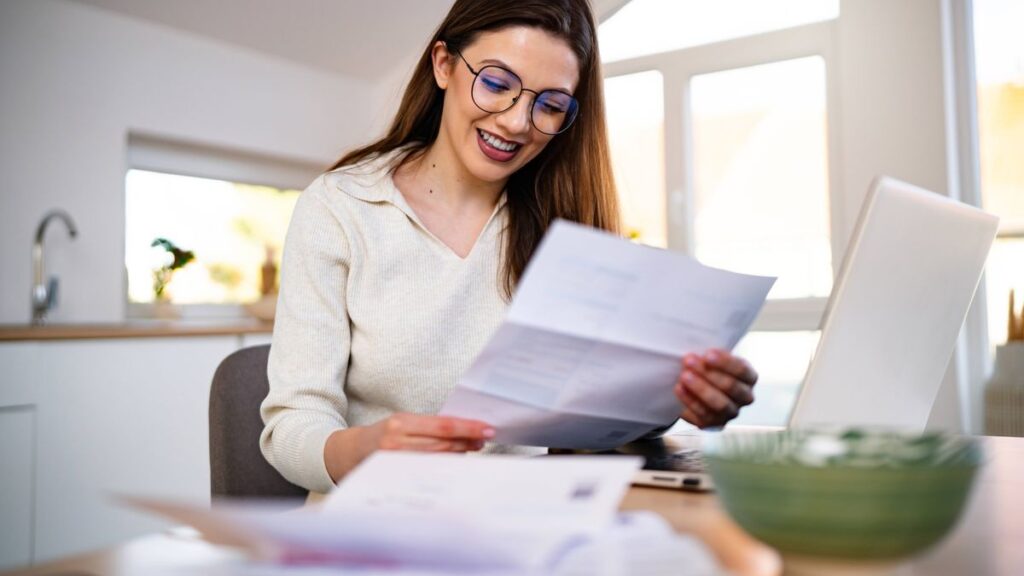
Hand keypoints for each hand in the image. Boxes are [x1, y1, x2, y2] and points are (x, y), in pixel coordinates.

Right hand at [325, 413, 494, 481]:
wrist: (349, 453)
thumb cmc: (382, 436)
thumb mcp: (402, 423)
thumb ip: (428, 427)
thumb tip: (464, 432)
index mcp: (401, 422)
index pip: (443, 425)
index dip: (468, 428)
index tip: (487, 429)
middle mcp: (397, 442)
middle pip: (443, 444)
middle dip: (467, 442)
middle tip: (484, 440)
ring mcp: (395, 462)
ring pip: (437, 459)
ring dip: (459, 454)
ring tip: (472, 449)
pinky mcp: (395, 476)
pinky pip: (427, 472)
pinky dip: (444, 467)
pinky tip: (454, 463)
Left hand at [674, 349, 756, 427]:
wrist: (699, 388)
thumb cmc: (710, 369)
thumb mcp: (714, 359)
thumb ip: (711, 356)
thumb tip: (699, 355)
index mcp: (749, 378)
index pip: (742, 370)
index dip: (725, 362)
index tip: (707, 354)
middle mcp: (745, 397)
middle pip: (731, 387)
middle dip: (709, 374)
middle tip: (689, 361)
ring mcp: (731, 412)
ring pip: (720, 404)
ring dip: (700, 388)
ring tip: (684, 376)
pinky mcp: (715, 423)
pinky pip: (704, 416)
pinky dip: (690, 402)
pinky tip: (679, 388)